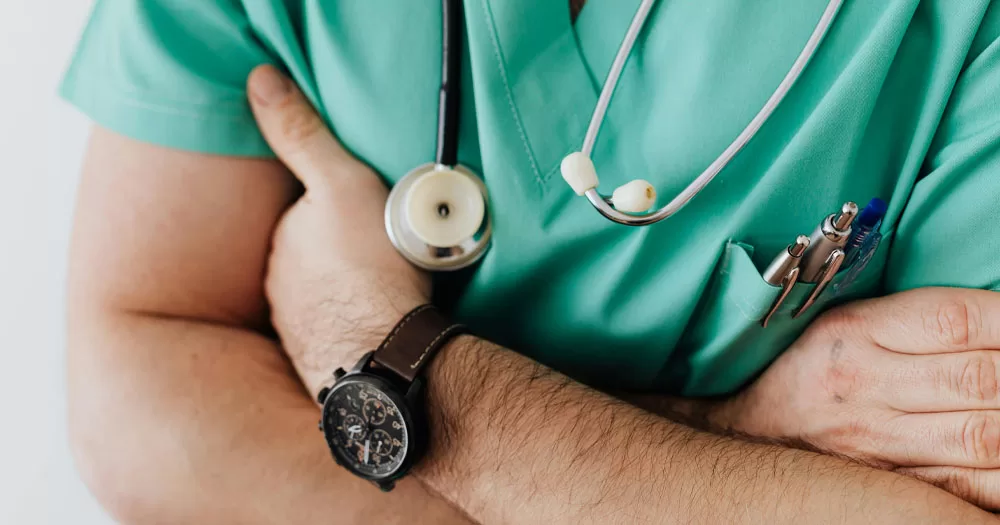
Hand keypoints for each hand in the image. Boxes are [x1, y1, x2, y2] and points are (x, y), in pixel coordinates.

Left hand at [247, 65, 429, 395]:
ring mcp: (296, 326)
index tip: (368, 215)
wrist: (385, 354)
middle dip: (338, 251)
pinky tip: (377, 325)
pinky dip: (352, 324)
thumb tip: (259, 81)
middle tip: (383, 251)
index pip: (303, 215)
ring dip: (345, 290)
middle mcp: (278, 285)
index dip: (337, 209)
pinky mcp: (318, 360)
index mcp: (282, 241)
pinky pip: (335, 331)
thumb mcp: (341, 183)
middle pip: (310, 256)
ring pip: (321, 295)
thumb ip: (301, 134)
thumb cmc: (370, 266)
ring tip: (385, 289)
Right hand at [715, 287, 999, 508]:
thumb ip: (917, 320)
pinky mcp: (894, 483)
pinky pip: (971, 487)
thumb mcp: (845, 323)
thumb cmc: (807, 369)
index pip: (954, 320)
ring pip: (985, 437)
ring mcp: (880, 442)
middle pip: (979, 379)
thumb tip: (998, 321)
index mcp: (855, 332)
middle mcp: (866, 386)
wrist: (746, 434)